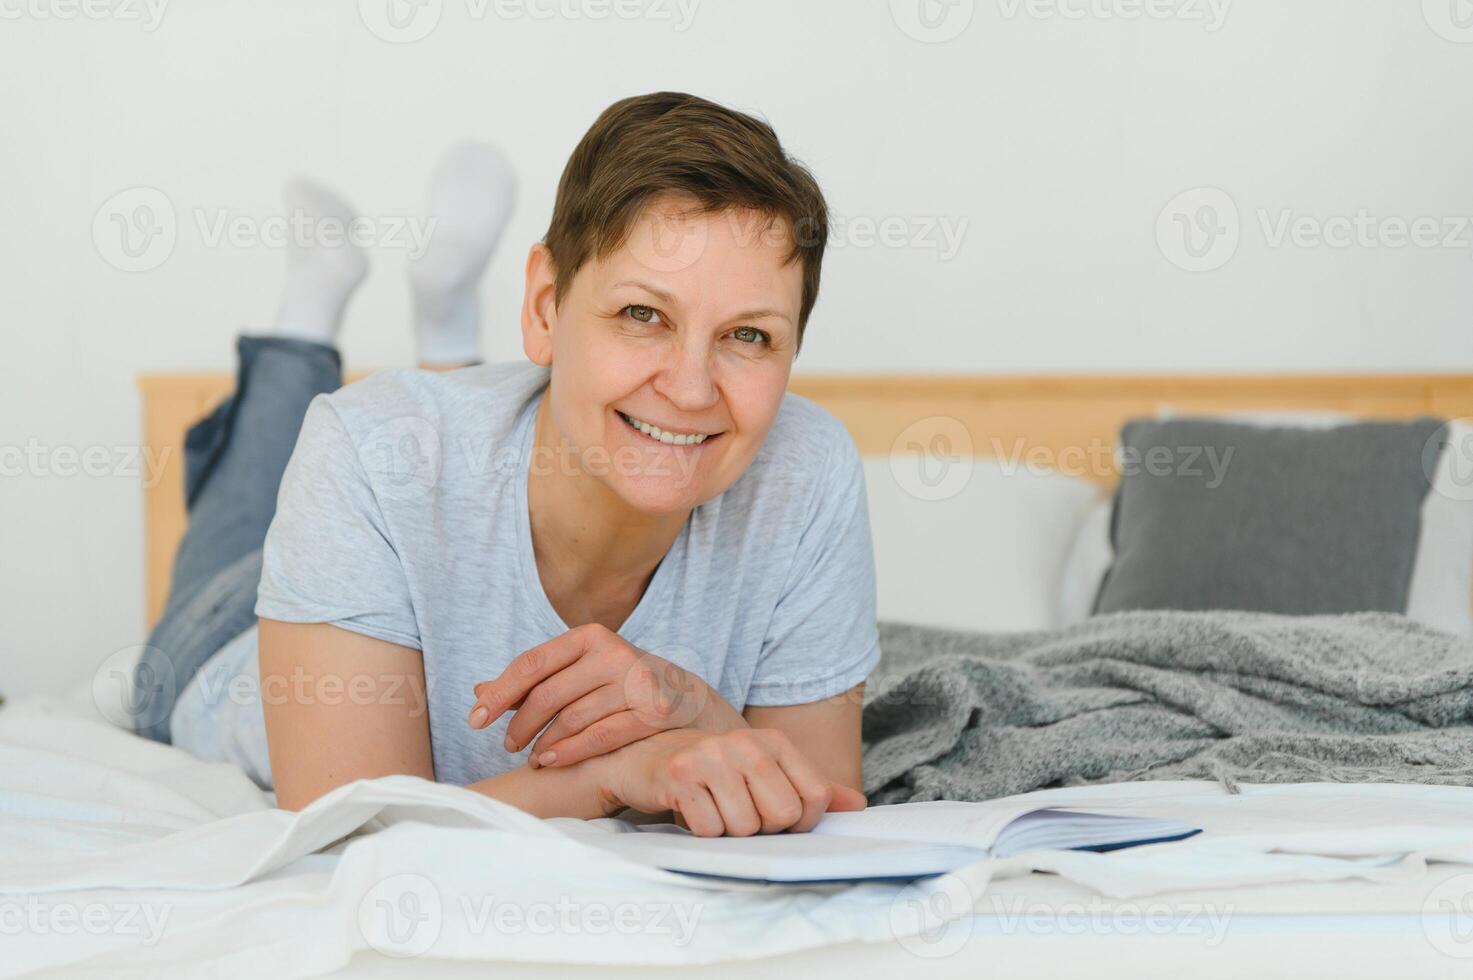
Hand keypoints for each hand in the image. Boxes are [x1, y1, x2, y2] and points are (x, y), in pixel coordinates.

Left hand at [468, 623, 740, 767]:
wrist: (683, 696)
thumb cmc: (617, 684)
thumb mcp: (578, 672)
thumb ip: (533, 682)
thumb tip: (478, 692)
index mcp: (590, 636)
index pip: (532, 663)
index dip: (499, 693)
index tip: (475, 718)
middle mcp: (614, 653)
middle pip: (548, 693)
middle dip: (519, 724)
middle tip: (507, 744)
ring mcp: (636, 681)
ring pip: (572, 718)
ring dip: (543, 743)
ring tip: (531, 756)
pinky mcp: (654, 712)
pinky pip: (601, 737)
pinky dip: (570, 752)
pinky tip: (551, 761)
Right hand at [591, 728, 866, 836]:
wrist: (649, 755)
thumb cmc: (717, 772)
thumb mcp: (766, 772)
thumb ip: (811, 788)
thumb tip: (858, 806)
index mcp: (774, 742)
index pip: (816, 796)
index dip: (802, 822)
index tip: (780, 820)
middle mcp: (746, 743)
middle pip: (782, 814)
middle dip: (764, 829)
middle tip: (742, 815)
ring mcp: (712, 756)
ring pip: (744, 827)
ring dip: (728, 832)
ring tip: (715, 809)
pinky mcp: (680, 775)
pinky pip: (708, 830)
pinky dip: (702, 832)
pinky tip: (693, 811)